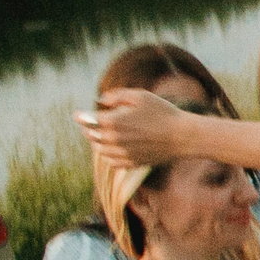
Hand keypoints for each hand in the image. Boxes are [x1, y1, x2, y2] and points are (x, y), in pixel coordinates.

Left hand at [76, 88, 192, 169]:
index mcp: (113, 121)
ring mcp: (122, 153)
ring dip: (98, 142)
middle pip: (91, 136)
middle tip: (89, 124)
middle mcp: (114, 139)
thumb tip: (101, 100)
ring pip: (100, 150)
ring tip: (101, 137)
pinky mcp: (131, 163)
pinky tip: (113, 150)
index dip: (81, 116)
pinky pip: (111, 162)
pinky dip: (108, 156)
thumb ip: (117, 96)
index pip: (88, 120)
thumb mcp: (140, 96)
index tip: (77, 114)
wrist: (182, 136)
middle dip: (89, 129)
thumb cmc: (163, 112)